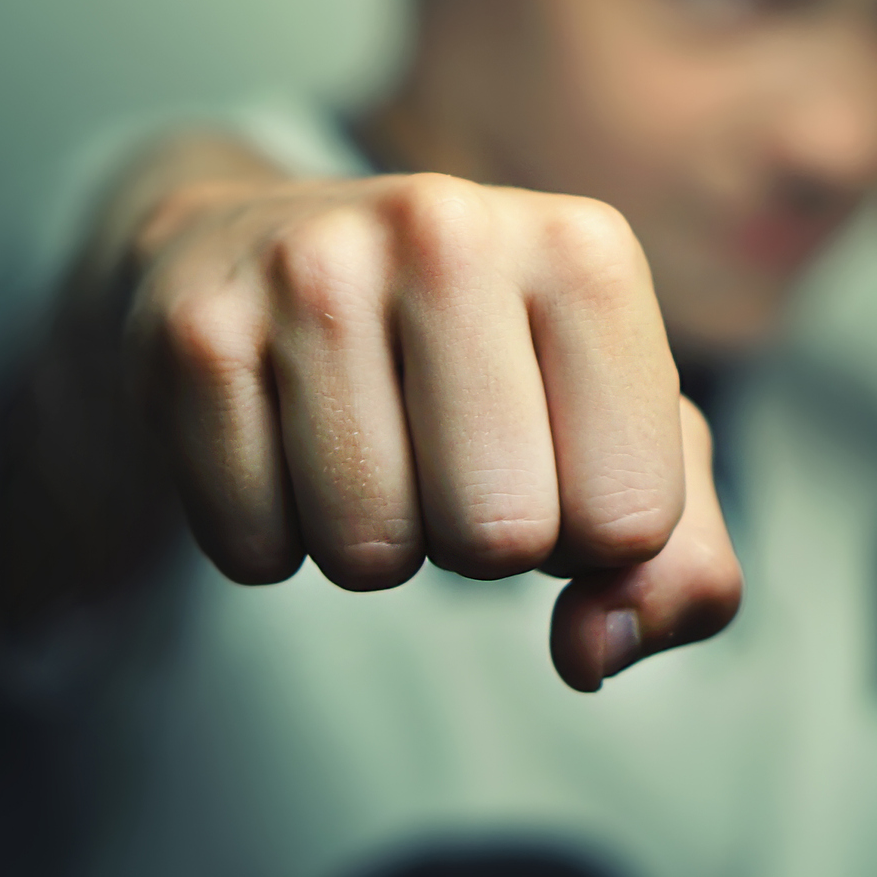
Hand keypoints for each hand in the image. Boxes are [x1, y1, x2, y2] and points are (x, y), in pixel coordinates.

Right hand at [121, 169, 741, 690]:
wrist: (263, 253)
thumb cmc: (480, 366)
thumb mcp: (617, 439)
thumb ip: (681, 568)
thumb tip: (594, 650)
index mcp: (585, 247)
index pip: (629, 517)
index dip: (589, 534)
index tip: (548, 457)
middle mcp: (448, 227)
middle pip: (498, 536)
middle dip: (476, 542)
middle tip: (443, 455)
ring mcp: (308, 267)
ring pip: (368, 552)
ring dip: (370, 542)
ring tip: (362, 440)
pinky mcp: (194, 333)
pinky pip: (253, 551)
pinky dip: (270, 536)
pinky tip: (278, 437)